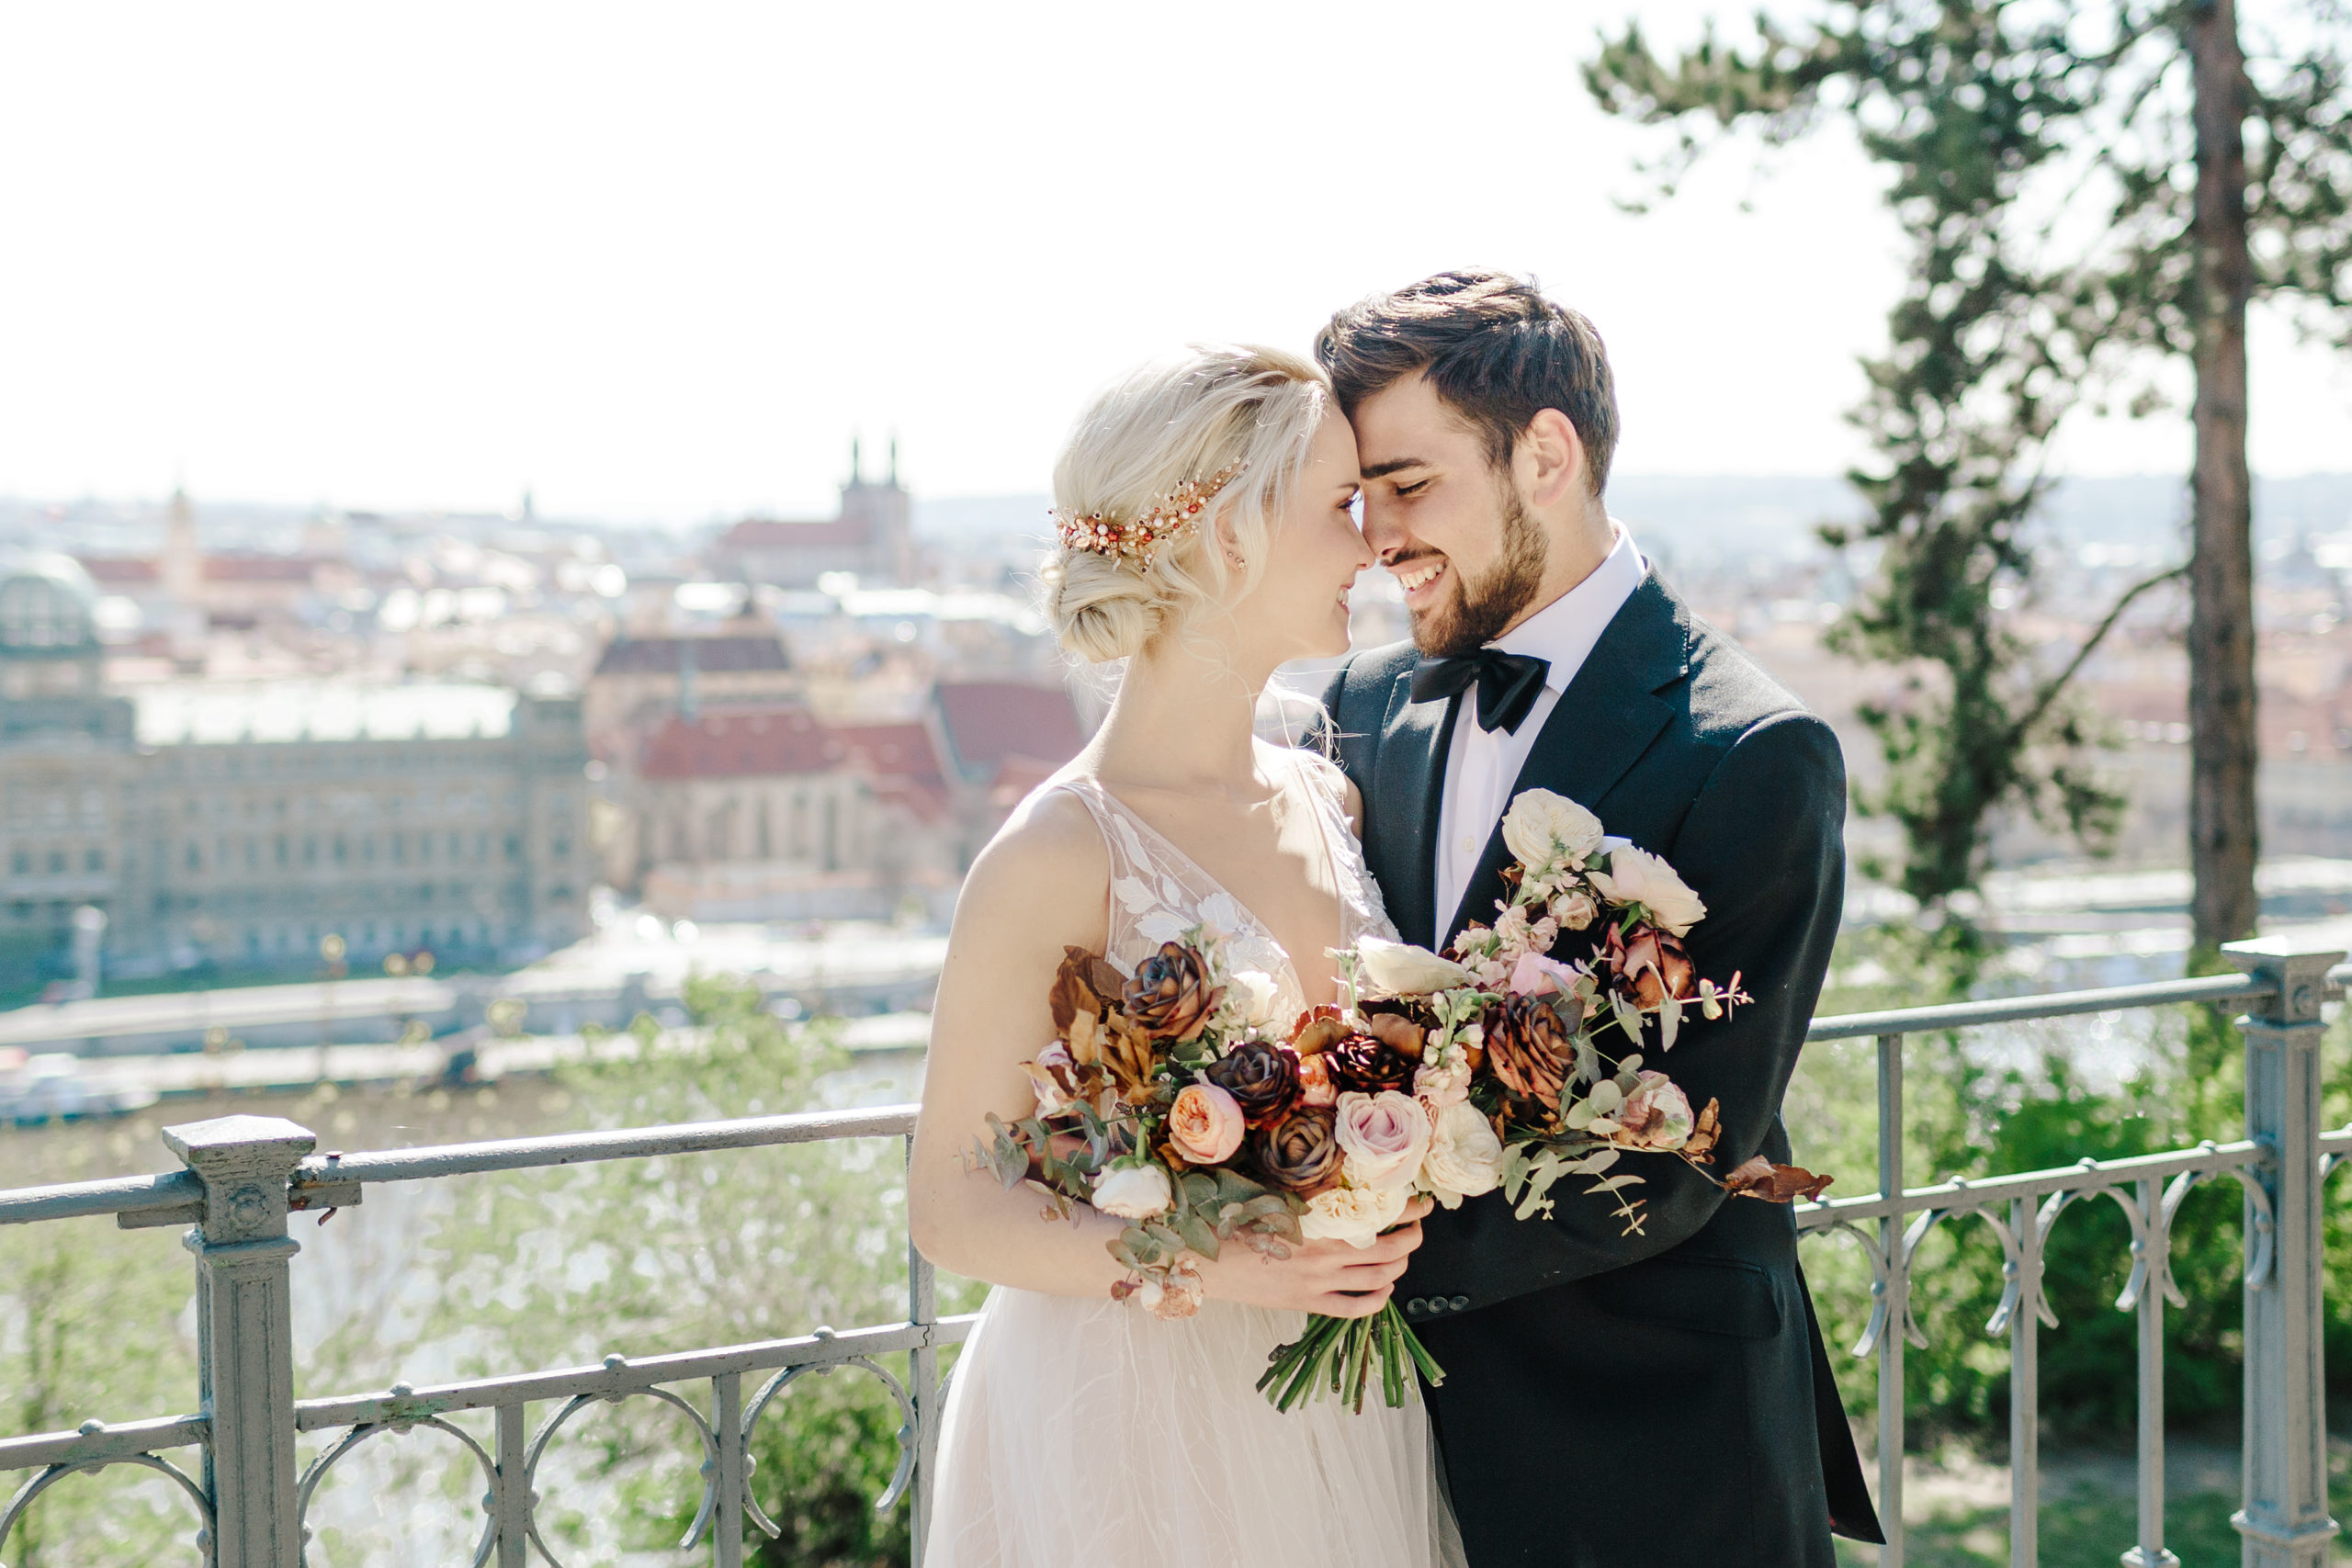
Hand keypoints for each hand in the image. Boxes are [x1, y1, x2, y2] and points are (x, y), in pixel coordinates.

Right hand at [1198, 1196, 1432, 1317]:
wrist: (1207, 1261)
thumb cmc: (1236, 1222)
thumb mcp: (1275, 1197)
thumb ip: (1310, 1194)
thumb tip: (1340, 1178)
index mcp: (1318, 1222)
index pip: (1378, 1216)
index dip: (1407, 1212)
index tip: (1420, 1204)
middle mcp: (1326, 1255)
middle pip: (1389, 1251)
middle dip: (1412, 1239)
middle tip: (1417, 1228)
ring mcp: (1319, 1283)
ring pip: (1379, 1280)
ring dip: (1400, 1267)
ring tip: (1404, 1255)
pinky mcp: (1308, 1304)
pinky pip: (1355, 1308)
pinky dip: (1378, 1300)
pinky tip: (1385, 1290)